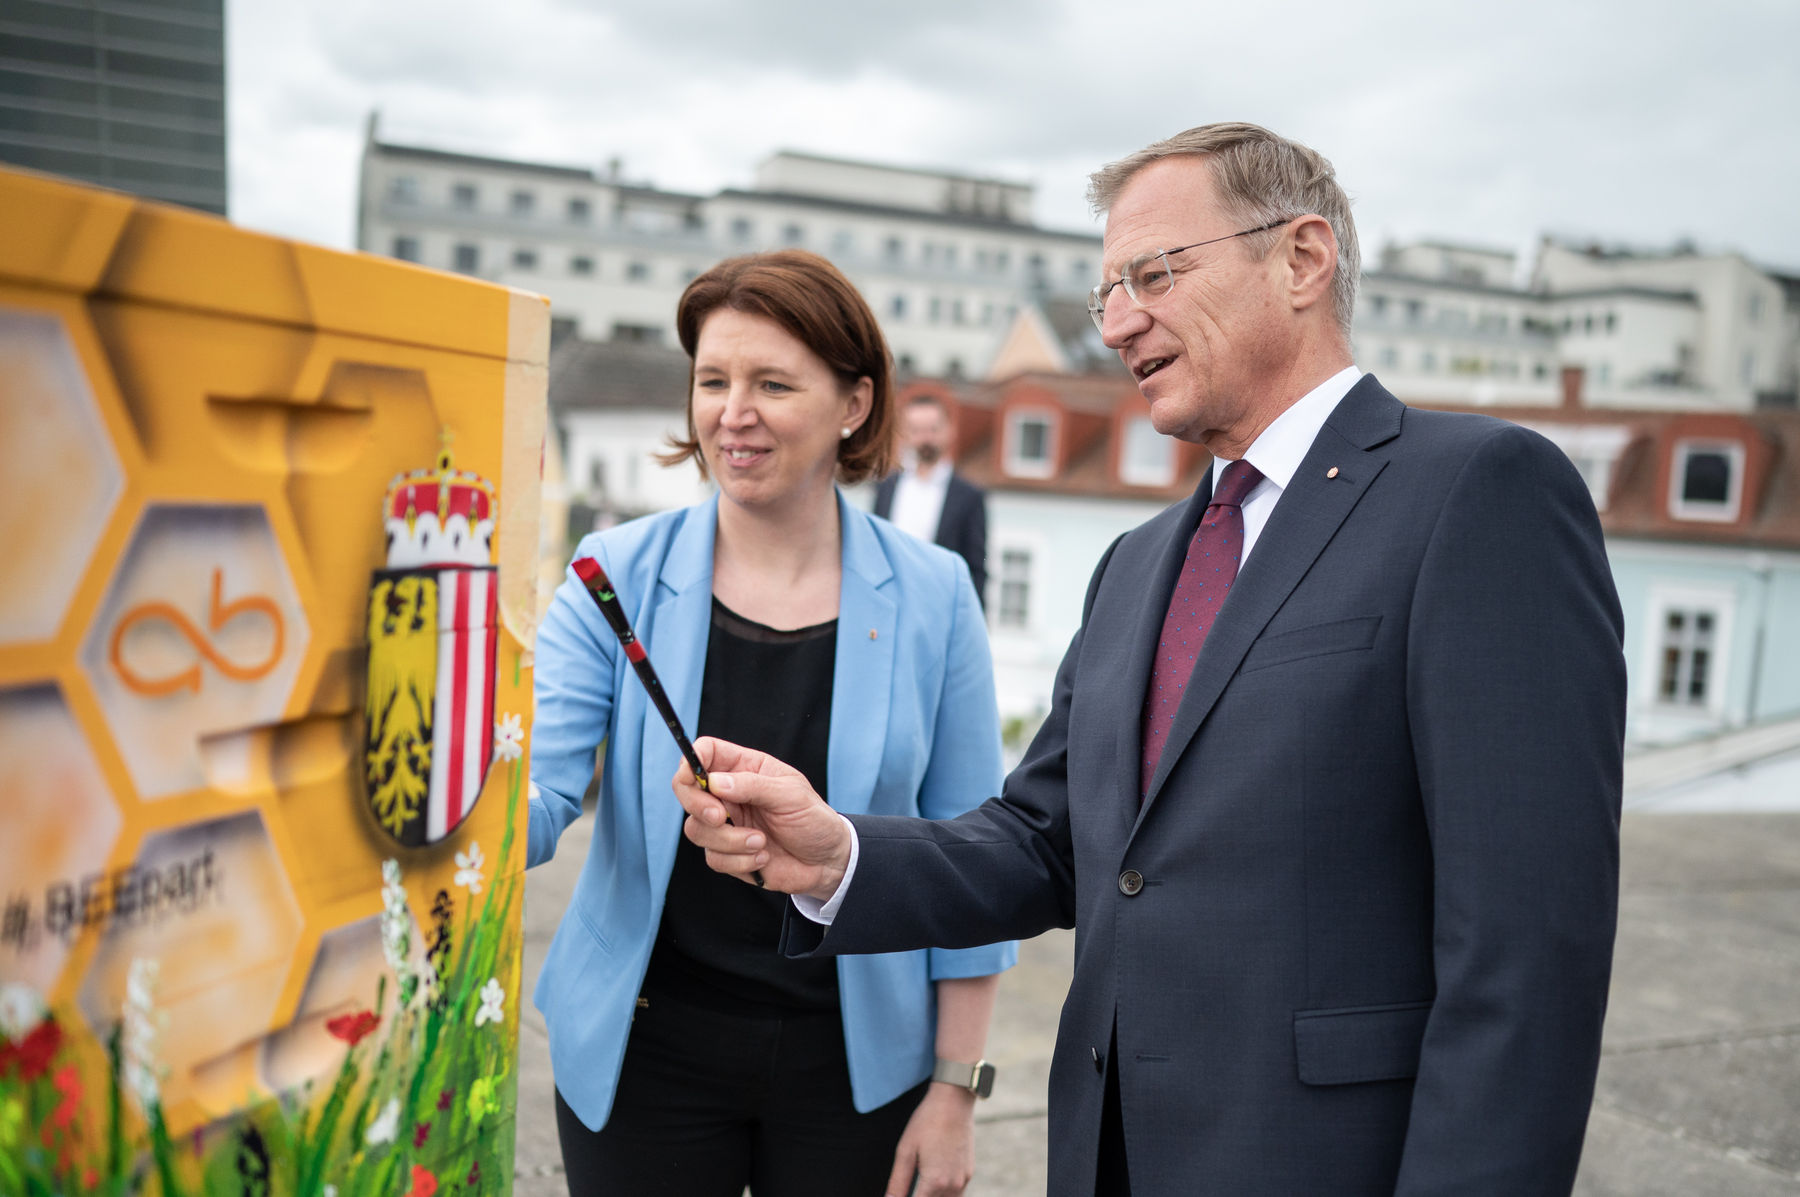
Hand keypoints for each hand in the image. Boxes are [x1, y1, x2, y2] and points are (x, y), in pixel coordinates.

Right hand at [673, 737, 851, 899]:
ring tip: (761, 842)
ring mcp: (726, 824)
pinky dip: (739, 861)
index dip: (691, 760)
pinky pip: (713, 858)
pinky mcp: (727, 853)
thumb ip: (753, 785)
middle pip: (687, 790)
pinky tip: (763, 857)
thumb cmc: (813, 819)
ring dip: (729, 840)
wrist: (826, 861)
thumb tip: (715, 782)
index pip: (705, 753)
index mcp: (745, 768)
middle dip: (698, 805)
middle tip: (719, 817)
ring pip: (696, 829)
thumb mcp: (790, 795)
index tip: (693, 777)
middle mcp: (729, 794)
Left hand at [887, 1083, 975, 1196]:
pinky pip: (957, 1194)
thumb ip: (897, 1182)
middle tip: (908, 1188)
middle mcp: (952, 1185)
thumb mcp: (906, 1151)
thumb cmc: (927, 1122)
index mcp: (934, 1182)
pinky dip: (944, 1195)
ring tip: (919, 1188)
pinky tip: (933, 1185)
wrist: (954, 1101)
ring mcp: (963, 1180)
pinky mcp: (969, 1172)